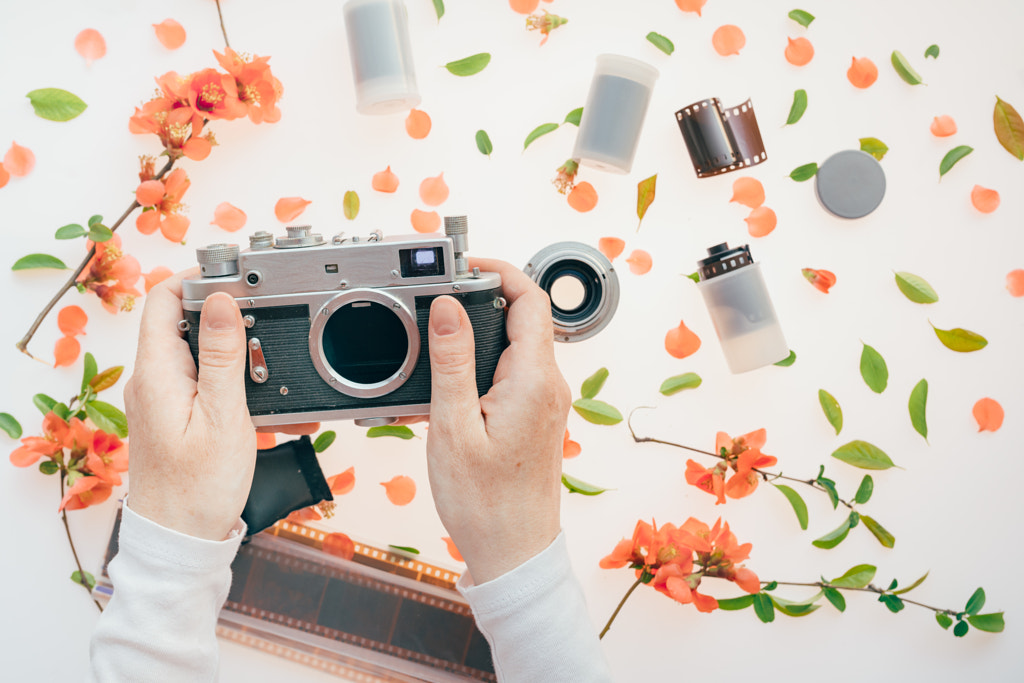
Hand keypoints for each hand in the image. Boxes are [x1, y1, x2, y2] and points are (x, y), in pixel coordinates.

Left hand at [124, 270, 315, 540]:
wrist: (181, 540)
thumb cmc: (198, 488)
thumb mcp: (223, 416)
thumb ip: (223, 356)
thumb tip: (222, 301)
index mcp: (157, 372)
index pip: (163, 299)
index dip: (198, 279)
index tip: (237, 279)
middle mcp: (153, 381)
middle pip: (189, 325)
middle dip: (235, 325)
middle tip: (271, 336)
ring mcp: (164, 400)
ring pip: (206, 359)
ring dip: (245, 365)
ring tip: (280, 388)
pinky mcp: (177, 418)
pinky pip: (210, 389)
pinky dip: (242, 393)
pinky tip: (274, 415)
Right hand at [425, 257, 570, 583]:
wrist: (513, 552)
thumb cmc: (486, 504)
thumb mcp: (454, 427)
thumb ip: (451, 362)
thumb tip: (450, 307)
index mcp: (534, 380)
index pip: (530, 299)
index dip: (499, 271)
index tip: (464, 266)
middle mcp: (549, 386)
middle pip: (523, 317)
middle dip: (482, 299)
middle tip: (439, 300)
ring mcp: (546, 402)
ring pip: (515, 346)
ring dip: (478, 336)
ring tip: (437, 343)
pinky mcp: (536, 416)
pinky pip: (512, 373)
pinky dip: (481, 366)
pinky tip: (450, 387)